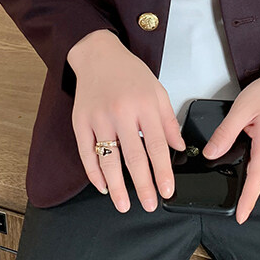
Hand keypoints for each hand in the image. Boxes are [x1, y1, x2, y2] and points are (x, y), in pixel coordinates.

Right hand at [68, 30, 186, 212]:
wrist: (98, 55)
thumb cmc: (129, 73)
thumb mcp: (157, 91)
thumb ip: (168, 121)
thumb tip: (179, 147)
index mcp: (144, 105)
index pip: (157, 145)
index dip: (163, 171)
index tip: (167, 190)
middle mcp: (121, 112)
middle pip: (134, 157)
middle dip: (143, 186)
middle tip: (150, 204)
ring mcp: (98, 118)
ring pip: (108, 160)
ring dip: (117, 187)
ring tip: (124, 204)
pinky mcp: (80, 121)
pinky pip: (86, 153)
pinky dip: (94, 173)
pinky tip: (103, 186)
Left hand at [202, 71, 259, 224]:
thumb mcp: (242, 109)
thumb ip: (226, 133)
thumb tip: (211, 153)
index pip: (256, 181)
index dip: (247, 201)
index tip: (240, 217)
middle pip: (253, 174)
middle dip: (237, 175)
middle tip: (223, 160)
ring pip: (254, 164)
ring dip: (241, 160)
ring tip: (235, 138)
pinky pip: (258, 156)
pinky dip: (247, 153)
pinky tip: (241, 139)